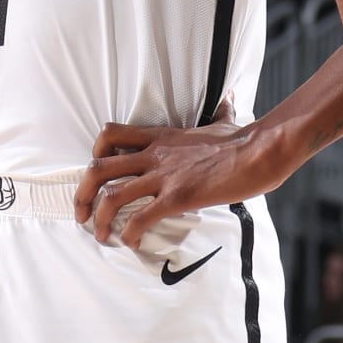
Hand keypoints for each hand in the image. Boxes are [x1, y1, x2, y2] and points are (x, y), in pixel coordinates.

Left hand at [76, 113, 278, 246]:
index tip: (98, 177)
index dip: (94, 155)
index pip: (110, 135)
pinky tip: (133, 244)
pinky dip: (130, 235)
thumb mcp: (224, 121)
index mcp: (160, 137)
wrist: (259, 152)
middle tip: (82, 214)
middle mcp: (154, 156)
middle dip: (82, 194)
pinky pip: (141, 218)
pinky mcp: (178, 197)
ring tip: (101, 236)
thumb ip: (219, 112)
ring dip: (100, 220)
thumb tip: (229, 98)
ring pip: (112, 196)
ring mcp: (164, 177)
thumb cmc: (244, 140)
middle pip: (97, 168)